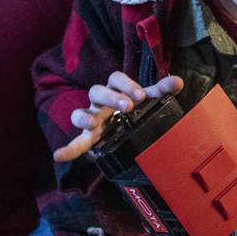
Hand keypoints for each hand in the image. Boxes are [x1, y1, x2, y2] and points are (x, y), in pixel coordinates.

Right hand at [53, 72, 183, 162]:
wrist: (128, 125)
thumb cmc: (137, 106)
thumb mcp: (150, 98)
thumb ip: (162, 90)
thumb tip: (177, 81)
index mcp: (116, 89)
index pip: (115, 78)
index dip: (126, 84)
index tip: (141, 95)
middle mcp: (100, 101)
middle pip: (97, 91)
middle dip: (111, 98)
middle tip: (128, 106)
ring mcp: (92, 118)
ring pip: (80, 112)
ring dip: (84, 117)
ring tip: (93, 124)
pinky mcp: (89, 137)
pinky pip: (76, 142)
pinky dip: (68, 149)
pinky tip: (59, 156)